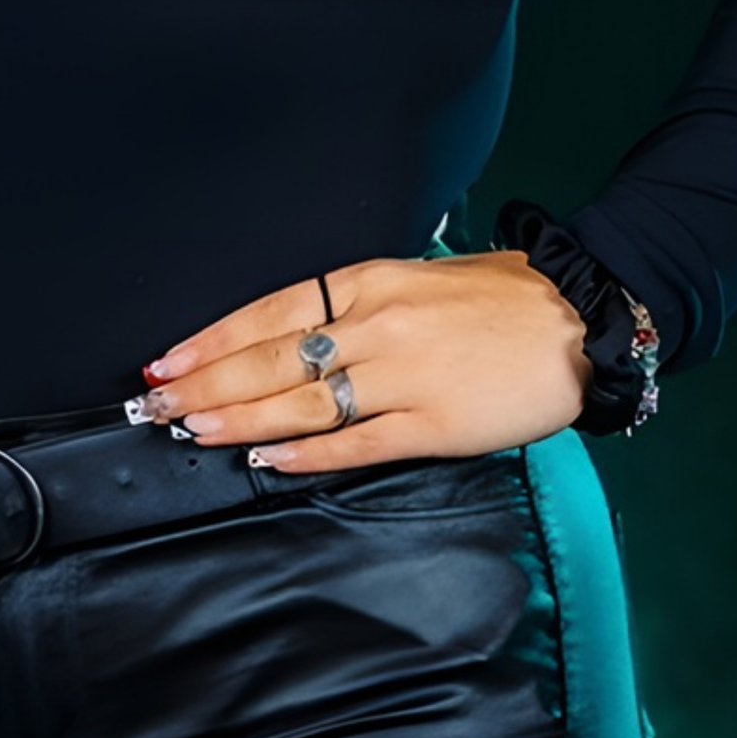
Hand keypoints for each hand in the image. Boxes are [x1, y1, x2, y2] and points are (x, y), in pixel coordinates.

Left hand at [131, 253, 592, 472]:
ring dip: (240, 419)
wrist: (580, 317)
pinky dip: (307, 454)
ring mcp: (405, 374)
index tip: (168, 359)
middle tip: (156, 405)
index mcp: (368, 280)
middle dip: (206, 382)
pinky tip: (268, 460)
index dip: (213, 338)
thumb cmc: (499, 297)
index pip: (270, 310)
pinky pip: (357, 443)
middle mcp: (376, 323)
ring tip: (194, 431)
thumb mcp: (416, 277)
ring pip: (303, 402)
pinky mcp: (435, 422)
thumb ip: (357, 305)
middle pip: (272, 358)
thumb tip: (295, 334)